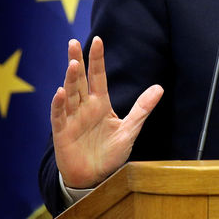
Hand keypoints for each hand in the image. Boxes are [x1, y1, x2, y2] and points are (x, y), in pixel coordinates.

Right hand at [50, 36, 162, 187]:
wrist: (95, 178)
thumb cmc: (110, 153)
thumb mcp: (129, 130)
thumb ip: (142, 108)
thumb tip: (159, 87)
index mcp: (100, 104)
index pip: (98, 76)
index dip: (97, 59)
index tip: (97, 40)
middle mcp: (84, 107)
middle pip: (80, 80)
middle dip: (77, 61)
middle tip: (73, 42)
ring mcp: (72, 119)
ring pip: (70, 94)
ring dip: (70, 79)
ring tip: (73, 63)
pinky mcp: (62, 133)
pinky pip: (59, 116)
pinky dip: (58, 104)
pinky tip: (60, 92)